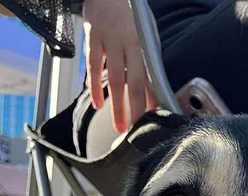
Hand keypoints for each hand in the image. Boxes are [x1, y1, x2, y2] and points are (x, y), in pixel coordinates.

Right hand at [83, 0, 155, 133]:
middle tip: (136, 130)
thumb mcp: (144, 32)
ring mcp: (110, 40)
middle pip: (134, 82)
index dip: (152, 99)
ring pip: (115, 78)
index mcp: (143, 43)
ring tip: (119, 126)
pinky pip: (93, 66)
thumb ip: (146, 58)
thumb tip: (151, 86)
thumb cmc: (128, 11)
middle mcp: (128, 42)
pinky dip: (95, 87)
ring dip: (117, 105)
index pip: (150, 77)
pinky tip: (98, 103)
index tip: (154, 119)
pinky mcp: (93, 37)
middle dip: (136, 109)